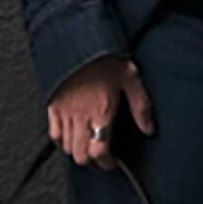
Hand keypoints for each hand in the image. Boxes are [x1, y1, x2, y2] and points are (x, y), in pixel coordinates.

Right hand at [47, 55, 155, 169]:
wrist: (77, 40)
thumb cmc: (103, 56)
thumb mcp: (130, 78)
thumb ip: (141, 107)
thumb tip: (148, 128)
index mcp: (101, 112)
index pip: (99, 152)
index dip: (107, 163)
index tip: (113, 162)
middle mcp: (81, 116)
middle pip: (81, 155)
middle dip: (93, 161)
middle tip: (102, 156)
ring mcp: (64, 112)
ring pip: (67, 148)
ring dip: (79, 151)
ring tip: (89, 146)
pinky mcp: (53, 106)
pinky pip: (54, 134)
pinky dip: (62, 141)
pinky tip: (71, 136)